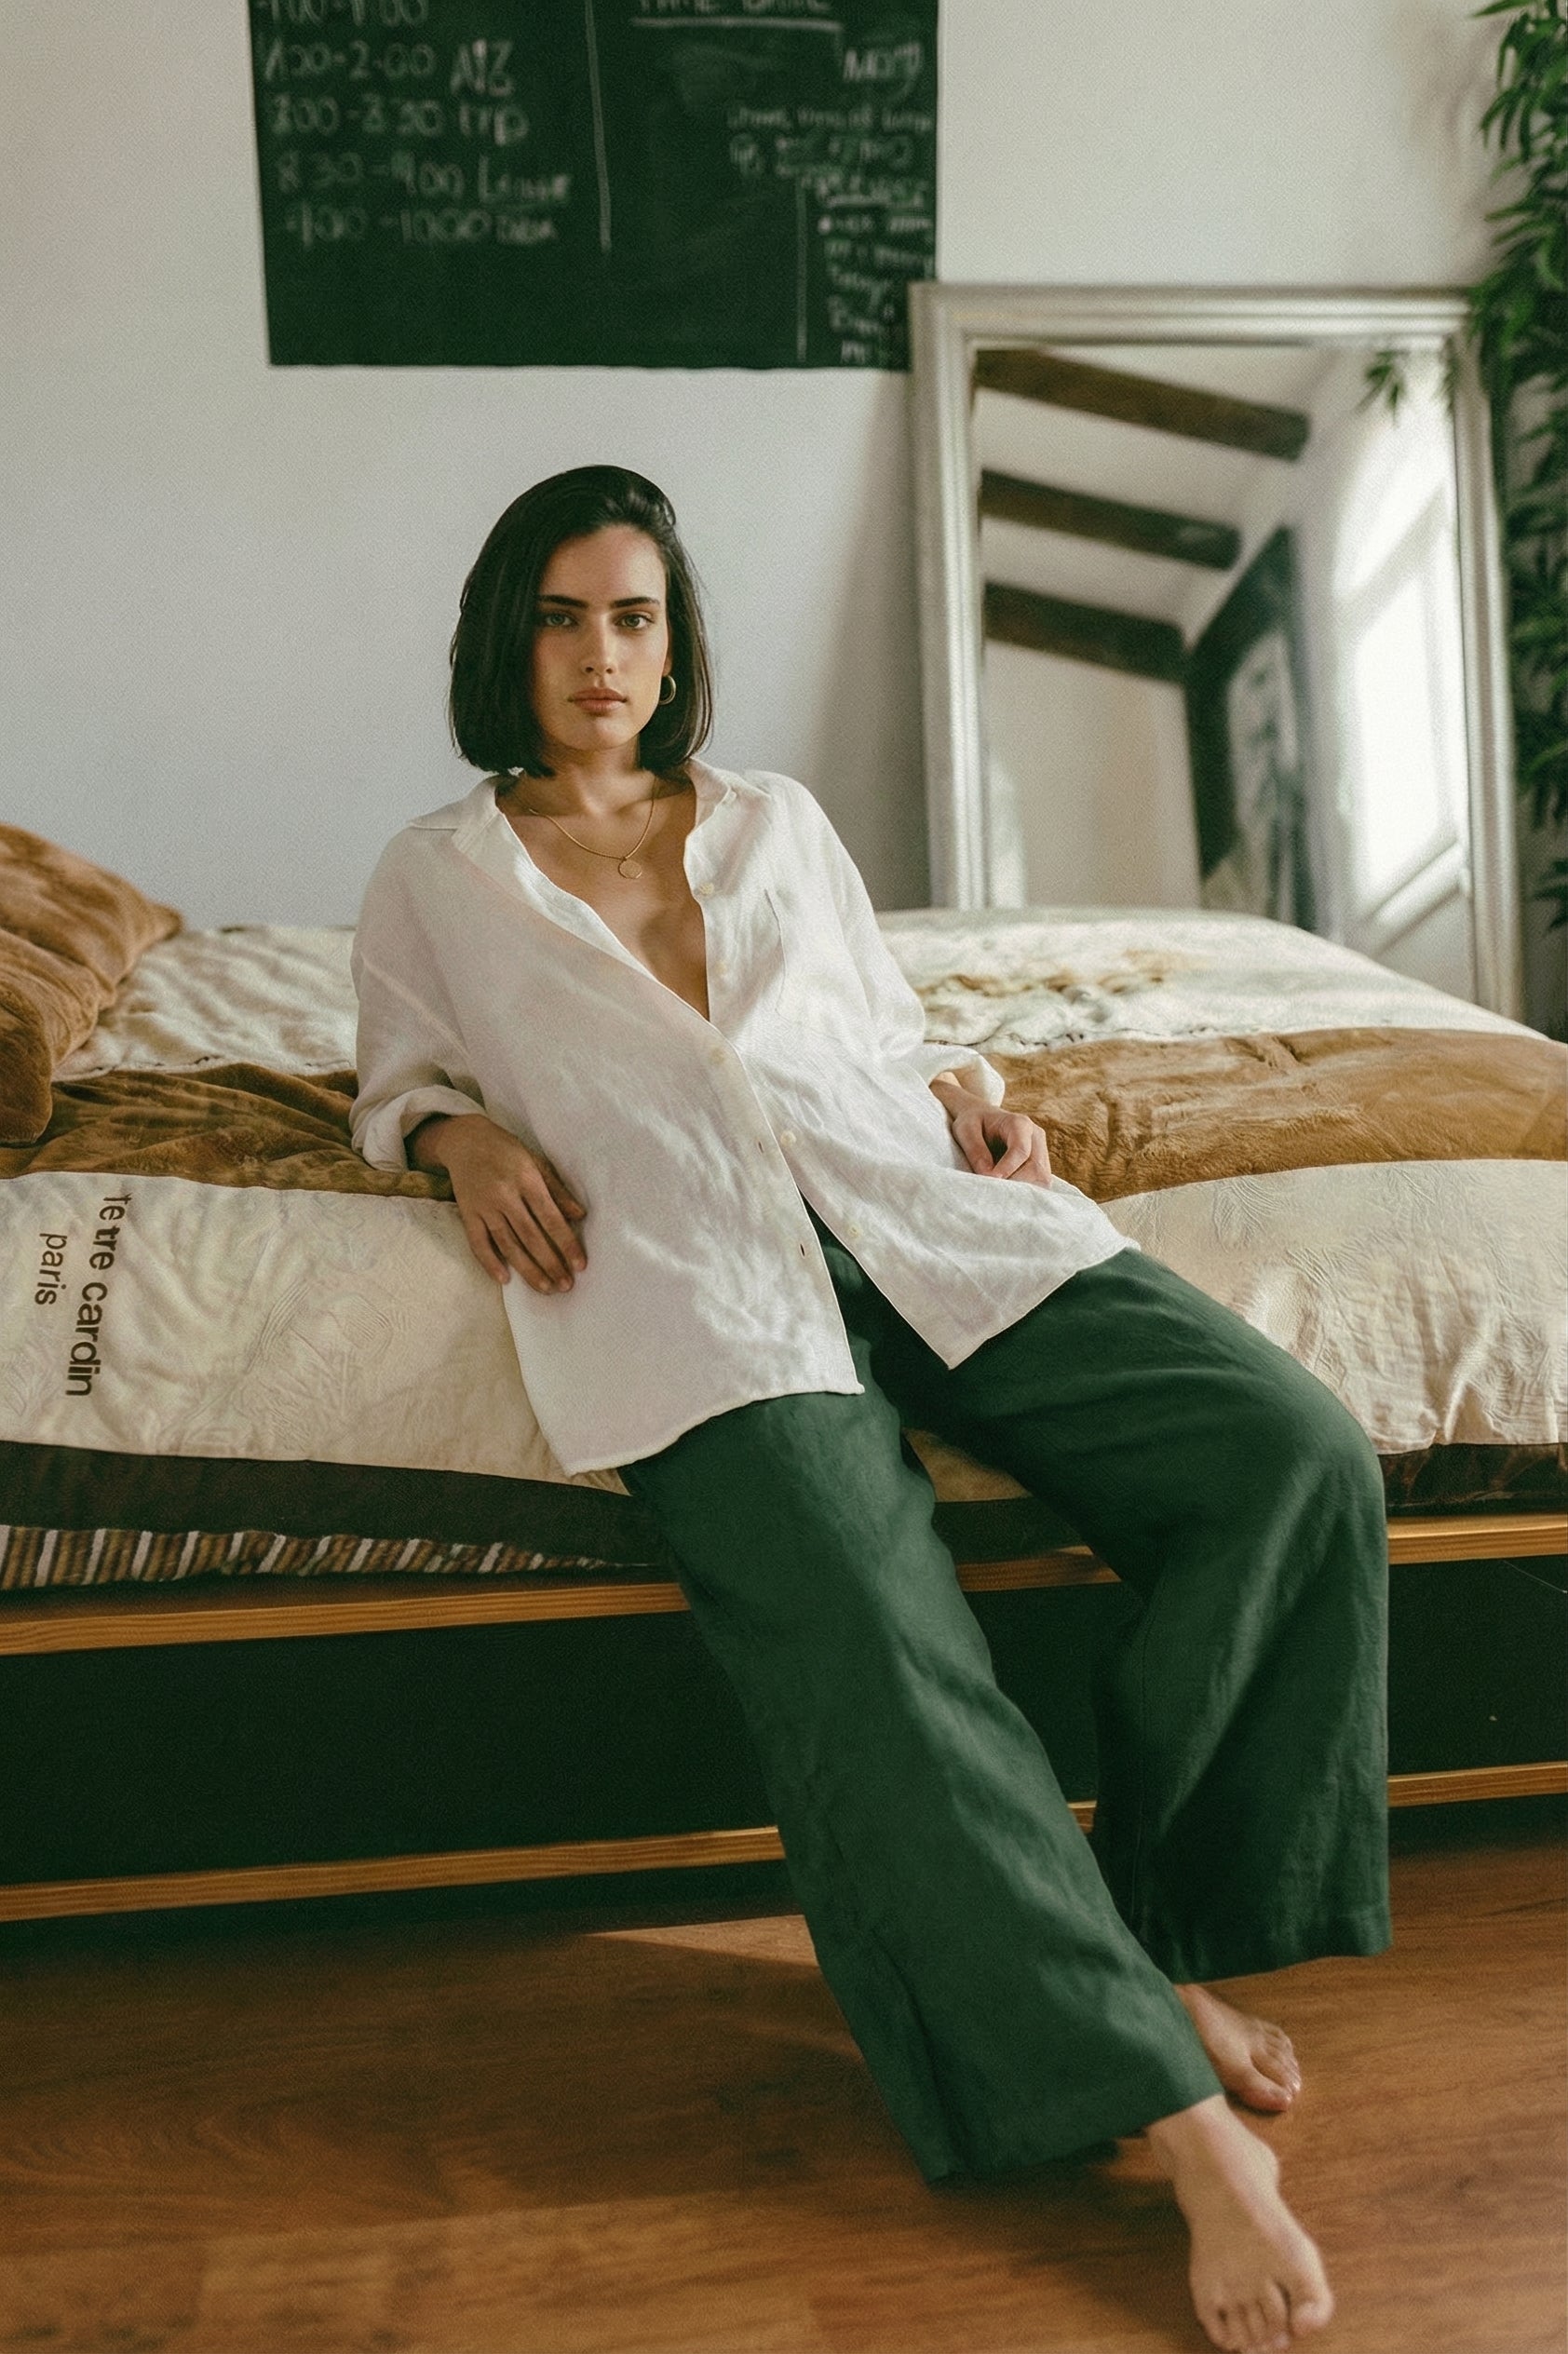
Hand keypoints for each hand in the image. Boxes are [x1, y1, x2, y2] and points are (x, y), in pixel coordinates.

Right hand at [410, 1114, 587, 1291]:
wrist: (464, 1139)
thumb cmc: (506, 1150)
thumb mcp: (536, 1161)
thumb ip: (557, 1190)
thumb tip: (580, 1215)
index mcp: (526, 1179)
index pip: (551, 1218)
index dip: (566, 1243)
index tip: (580, 1265)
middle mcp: (505, 1195)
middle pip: (531, 1236)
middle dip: (550, 1263)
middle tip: (566, 1286)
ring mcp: (484, 1206)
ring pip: (508, 1244)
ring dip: (527, 1269)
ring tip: (545, 1288)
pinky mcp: (467, 1214)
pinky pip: (478, 1243)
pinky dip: (490, 1263)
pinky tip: (505, 1280)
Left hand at [930, 1079, 1052, 1185]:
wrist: (983, 1119)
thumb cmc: (973, 1123)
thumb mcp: (966, 1130)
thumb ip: (975, 1150)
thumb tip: (988, 1175)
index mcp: (1019, 1124)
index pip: (1021, 1150)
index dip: (1007, 1169)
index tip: (989, 1180)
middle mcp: (1035, 1137)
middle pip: (1036, 1168)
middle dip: (1015, 1184)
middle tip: (992, 1192)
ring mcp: (1041, 1151)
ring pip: (1041, 1179)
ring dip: (1021, 1191)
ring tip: (999, 1194)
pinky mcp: (1041, 1165)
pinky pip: (1039, 1183)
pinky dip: (1024, 1191)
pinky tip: (1007, 1193)